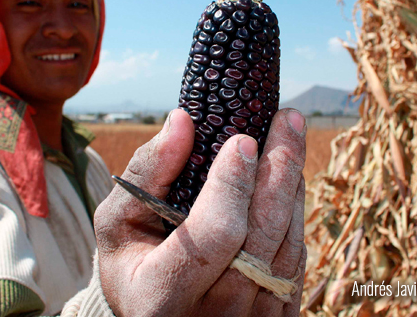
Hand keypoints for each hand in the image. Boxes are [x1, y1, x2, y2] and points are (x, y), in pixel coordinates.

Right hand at [94, 108, 306, 316]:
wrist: (157, 314)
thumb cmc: (133, 263)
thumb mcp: (120, 221)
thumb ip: (147, 173)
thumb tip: (182, 121)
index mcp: (162, 296)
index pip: (215, 233)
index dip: (233, 184)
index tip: (243, 140)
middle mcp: (212, 316)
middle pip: (263, 235)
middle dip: (280, 169)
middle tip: (288, 119)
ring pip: (288, 246)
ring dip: (293, 188)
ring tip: (290, 141)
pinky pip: (296, 262)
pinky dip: (296, 216)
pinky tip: (289, 182)